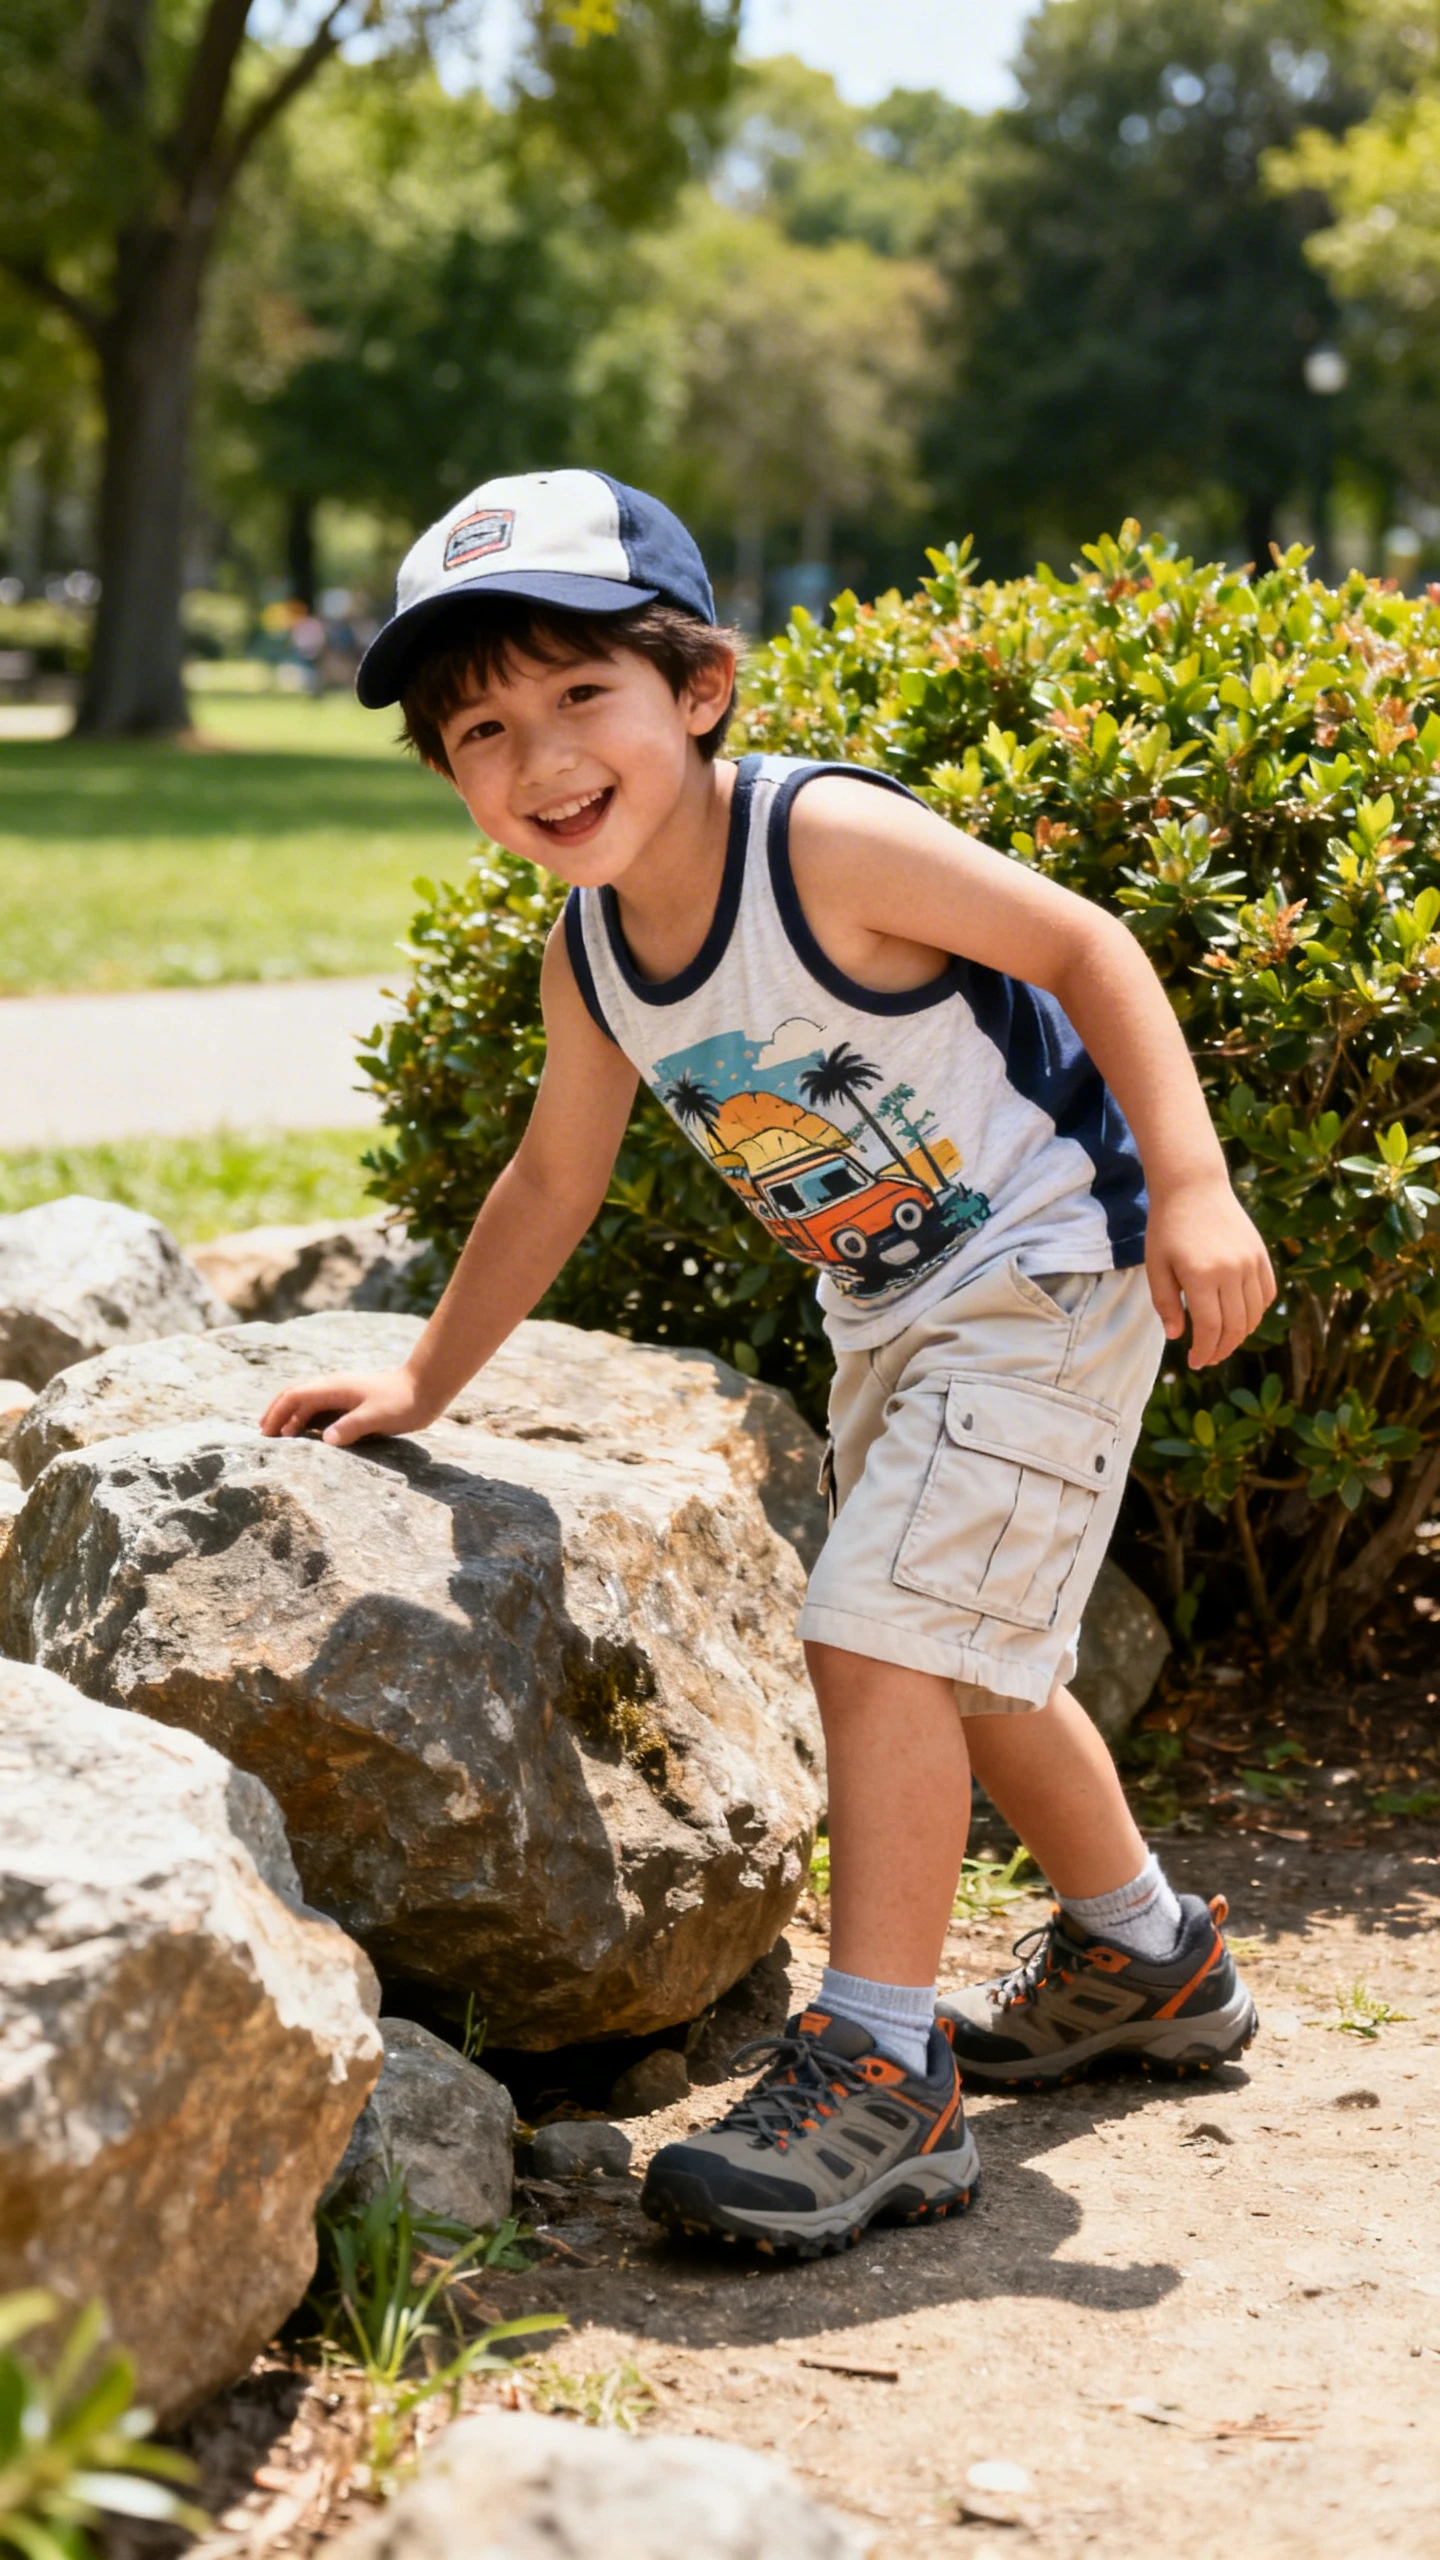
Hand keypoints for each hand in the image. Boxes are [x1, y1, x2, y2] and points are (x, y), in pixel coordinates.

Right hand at [258, 1366, 435, 1447]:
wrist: (426, 1387)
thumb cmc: (404, 1402)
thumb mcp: (379, 1417)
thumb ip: (352, 1427)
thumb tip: (326, 1439)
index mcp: (335, 1388)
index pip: (295, 1397)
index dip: (277, 1413)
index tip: (265, 1433)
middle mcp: (334, 1387)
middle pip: (296, 1396)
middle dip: (277, 1413)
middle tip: (263, 1434)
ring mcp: (343, 1393)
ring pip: (307, 1402)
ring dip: (291, 1416)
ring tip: (279, 1435)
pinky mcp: (352, 1401)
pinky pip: (321, 1408)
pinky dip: (306, 1418)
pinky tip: (307, 1432)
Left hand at [1145, 1177, 1275, 1368]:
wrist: (1194, 1187)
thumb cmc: (1168, 1227)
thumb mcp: (1156, 1266)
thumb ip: (1166, 1303)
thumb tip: (1177, 1336)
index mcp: (1201, 1276)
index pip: (1210, 1329)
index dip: (1204, 1351)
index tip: (1195, 1363)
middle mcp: (1231, 1271)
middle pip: (1234, 1327)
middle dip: (1221, 1349)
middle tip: (1208, 1358)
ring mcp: (1250, 1262)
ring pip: (1254, 1315)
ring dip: (1240, 1335)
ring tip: (1223, 1342)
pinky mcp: (1261, 1255)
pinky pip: (1266, 1294)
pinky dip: (1256, 1312)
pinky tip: (1240, 1318)